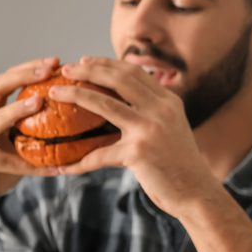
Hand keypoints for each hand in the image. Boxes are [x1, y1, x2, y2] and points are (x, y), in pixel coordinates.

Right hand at [0, 58, 59, 219]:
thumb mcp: (11, 141)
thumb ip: (28, 126)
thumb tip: (70, 114)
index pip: (5, 79)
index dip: (28, 67)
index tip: (56, 61)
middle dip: (25, 74)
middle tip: (52, 68)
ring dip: (18, 109)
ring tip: (41, 100)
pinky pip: (10, 161)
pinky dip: (34, 165)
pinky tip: (56, 167)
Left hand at [50, 57, 221, 214]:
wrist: (196, 191)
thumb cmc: (180, 163)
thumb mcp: (171, 128)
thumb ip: (153, 112)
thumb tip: (123, 103)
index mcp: (169, 101)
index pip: (134, 72)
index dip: (106, 63)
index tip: (84, 61)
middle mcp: (162, 109)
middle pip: (119, 79)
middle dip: (88, 70)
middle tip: (65, 70)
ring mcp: (150, 129)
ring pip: (105, 104)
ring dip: (76, 95)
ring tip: (55, 94)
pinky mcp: (139, 152)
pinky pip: (100, 154)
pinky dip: (79, 162)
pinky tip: (62, 166)